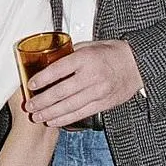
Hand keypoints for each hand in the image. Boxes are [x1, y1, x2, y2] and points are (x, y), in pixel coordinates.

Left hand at [23, 39, 143, 126]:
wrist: (136, 64)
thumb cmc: (112, 52)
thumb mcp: (90, 45)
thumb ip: (71, 53)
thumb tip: (51, 59)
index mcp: (85, 58)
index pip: (58, 70)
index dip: (42, 79)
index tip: (30, 85)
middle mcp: (91, 76)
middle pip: (61, 92)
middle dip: (42, 101)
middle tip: (30, 106)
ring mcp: (98, 91)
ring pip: (69, 106)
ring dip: (50, 113)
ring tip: (37, 116)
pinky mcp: (103, 103)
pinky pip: (80, 113)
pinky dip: (65, 119)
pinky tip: (53, 120)